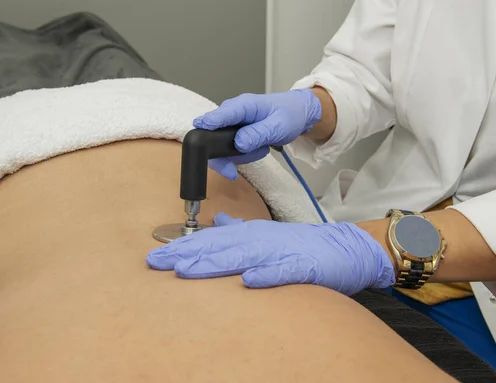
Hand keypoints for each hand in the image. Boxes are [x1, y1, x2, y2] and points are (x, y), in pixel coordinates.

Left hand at [146, 212, 395, 295]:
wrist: (344, 247)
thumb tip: (217, 220)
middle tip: (157, 262)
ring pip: (242, 257)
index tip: (156, 256)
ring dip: (213, 263)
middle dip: (186, 255)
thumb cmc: (301, 245)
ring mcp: (280, 252)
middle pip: (218, 247)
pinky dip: (266, 275)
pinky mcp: (303, 266)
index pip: (210, 240)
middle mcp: (260, 240)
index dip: (183, 247)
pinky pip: (282, 272)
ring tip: (186, 270)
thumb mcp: (265, 235)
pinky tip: (248, 281)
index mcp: (250, 234)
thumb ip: (239, 229)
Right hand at [194, 89, 321, 179]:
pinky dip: (244, 154)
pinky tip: (259, 149)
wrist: (298, 113)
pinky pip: (231, 148)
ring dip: (240, 155)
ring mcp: (233, 123)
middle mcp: (233, 113)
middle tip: (231, 173)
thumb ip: (257, 135)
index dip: (207, 126)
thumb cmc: (289, 114)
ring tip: (262, 150)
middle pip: (213, 135)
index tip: (196, 139)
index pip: (220, 115)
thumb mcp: (277, 126)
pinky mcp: (235, 132)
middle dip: (223, 156)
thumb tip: (238, 144)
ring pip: (222, 146)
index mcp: (243, 106)